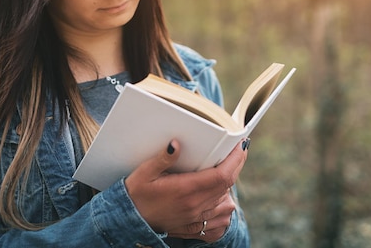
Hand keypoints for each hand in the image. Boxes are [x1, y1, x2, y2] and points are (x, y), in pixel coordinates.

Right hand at [124, 138, 249, 241]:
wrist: (129, 220)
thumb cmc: (136, 193)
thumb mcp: (145, 172)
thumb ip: (163, 158)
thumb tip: (177, 143)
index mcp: (185, 190)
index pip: (222, 175)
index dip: (236, 159)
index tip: (241, 145)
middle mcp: (195, 205)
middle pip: (227, 185)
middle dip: (237, 166)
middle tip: (238, 151)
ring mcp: (195, 218)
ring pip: (226, 202)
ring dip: (229, 185)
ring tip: (226, 170)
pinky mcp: (194, 226)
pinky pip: (220, 221)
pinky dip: (224, 207)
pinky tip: (220, 197)